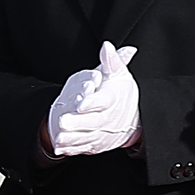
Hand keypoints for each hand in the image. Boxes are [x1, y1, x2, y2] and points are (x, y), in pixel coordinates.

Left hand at [45, 41, 138, 158]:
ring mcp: (103, 133)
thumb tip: (106, 45)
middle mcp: (108, 119)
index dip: (92, 102)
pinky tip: (61, 148)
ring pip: (88, 137)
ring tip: (59, 137)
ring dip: (72, 139)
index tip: (80, 103)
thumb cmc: (121, 93)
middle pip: (93, 122)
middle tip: (62, 121)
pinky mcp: (98, 144)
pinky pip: (85, 147)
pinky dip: (73, 149)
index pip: (103, 101)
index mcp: (112, 100)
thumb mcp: (119, 75)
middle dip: (77, 123)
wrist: (135, 121)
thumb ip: (112, 61)